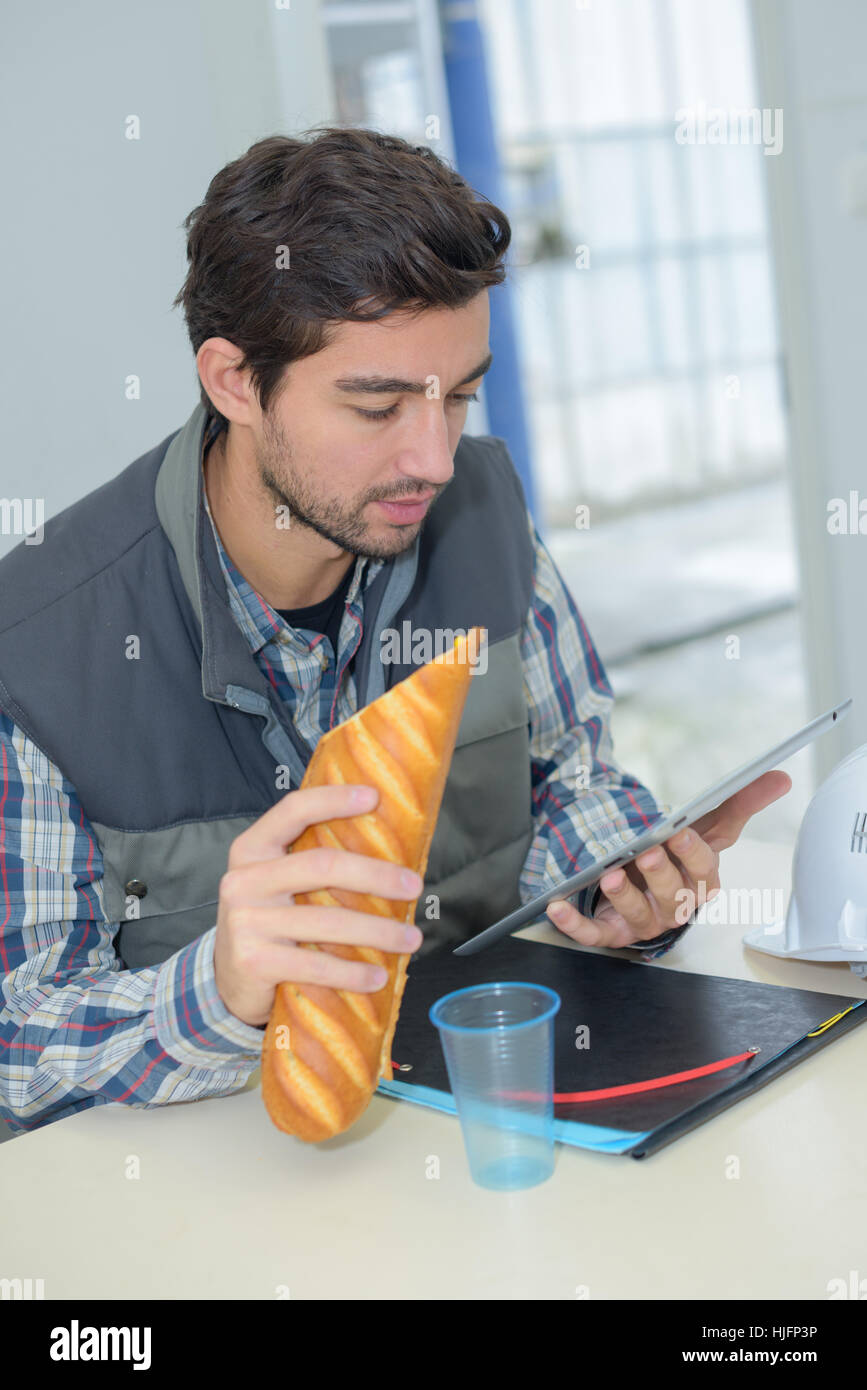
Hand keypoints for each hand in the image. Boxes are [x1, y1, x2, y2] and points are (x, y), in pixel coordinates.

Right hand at [213, 783, 423, 1027]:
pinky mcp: (254, 962)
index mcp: (252, 849)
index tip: (374, 796)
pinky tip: (379, 976)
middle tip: (415, 886)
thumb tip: (387, 852)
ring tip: (411, 939)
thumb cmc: (269, 921)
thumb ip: (310, 863)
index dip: (333, 799)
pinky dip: (353, 973)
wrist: (226, 979)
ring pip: (328, 921)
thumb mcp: (275, 883)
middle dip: (376, 875)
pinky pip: (316, 965)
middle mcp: (244, 880)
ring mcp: (246, 922)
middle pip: (322, 866)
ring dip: (378, 932)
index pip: (293, 811)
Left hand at [545, 770, 791, 948]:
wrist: (643, 877)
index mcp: (700, 883)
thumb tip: (779, 776)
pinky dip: (574, 925)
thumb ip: (740, 803)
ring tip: (610, 876)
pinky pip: (592, 934)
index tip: (679, 832)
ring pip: (637, 915)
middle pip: (672, 895)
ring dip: (624, 898)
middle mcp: (674, 907)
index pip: (703, 871)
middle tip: (646, 851)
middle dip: (660, 875)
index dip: (692, 854)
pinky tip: (556, 907)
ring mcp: (642, 922)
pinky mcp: (610, 933)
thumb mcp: (706, 825)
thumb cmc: (678, 854)